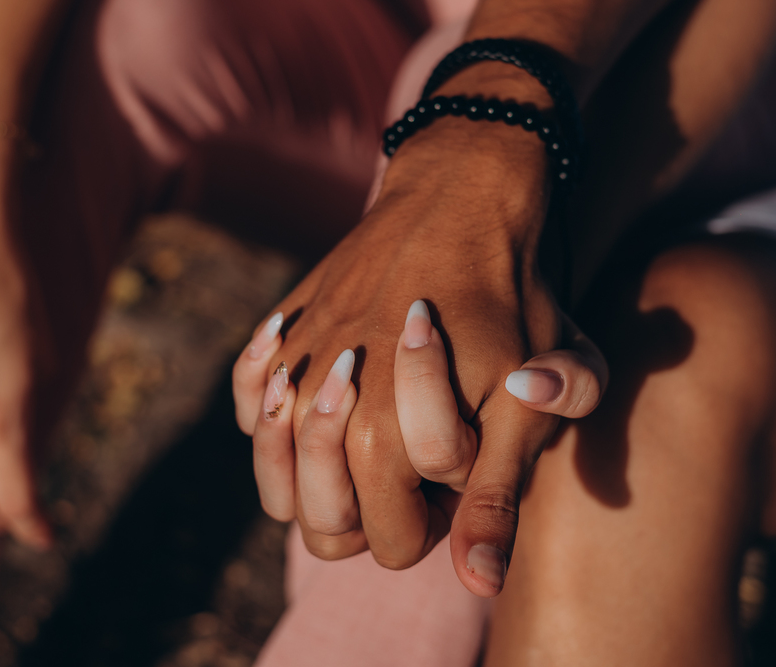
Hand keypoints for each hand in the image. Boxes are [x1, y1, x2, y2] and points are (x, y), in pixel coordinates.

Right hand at [233, 120, 604, 594]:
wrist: (460, 194)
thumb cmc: (511, 300)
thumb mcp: (530, 399)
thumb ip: (499, 495)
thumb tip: (478, 579)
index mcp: (387, 439)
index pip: (397, 544)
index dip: (442, 515)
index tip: (467, 460)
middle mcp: (321, 412)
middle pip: (329, 530)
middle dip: (381, 509)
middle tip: (421, 455)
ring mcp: (289, 372)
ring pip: (279, 487)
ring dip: (325, 472)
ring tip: (371, 427)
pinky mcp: (276, 335)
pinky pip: (245, 409)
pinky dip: (268, 414)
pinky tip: (313, 387)